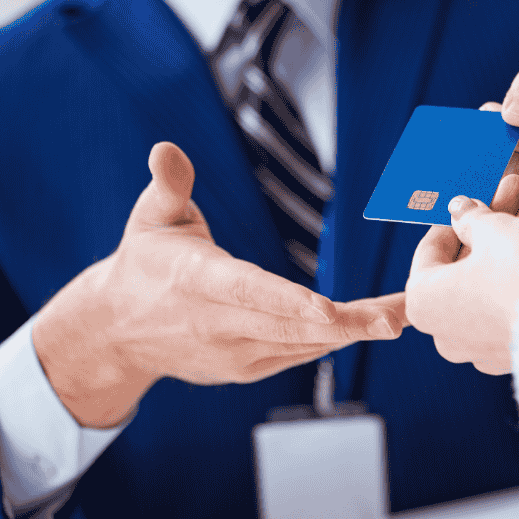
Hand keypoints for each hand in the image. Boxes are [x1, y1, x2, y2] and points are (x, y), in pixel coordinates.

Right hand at [32, 143, 404, 427]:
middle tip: (399, 314)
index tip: (331, 310)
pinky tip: (369, 326)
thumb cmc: (144, 265)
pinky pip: (297, 354)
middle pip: (290, 325)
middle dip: (349, 322)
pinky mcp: (246, 369)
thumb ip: (168, 186)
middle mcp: (217, 324)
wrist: (117, 332)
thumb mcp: (149, 219)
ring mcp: (233, 353)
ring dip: (354, 331)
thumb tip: (166, 149)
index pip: (247, 291)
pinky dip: (332, 341)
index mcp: (196, 281)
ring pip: (302, 344)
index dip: (290, 301)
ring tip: (401, 316)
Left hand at [406, 195, 518, 374]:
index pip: (431, 250)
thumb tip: (460, 211)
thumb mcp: (493, 230)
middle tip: (510, 193)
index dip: (455, 218)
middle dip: (490, 227)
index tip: (474, 200)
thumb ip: (472, 218)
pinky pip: (510, 307)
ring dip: (510, 245)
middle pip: (464, 266)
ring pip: (490, 284)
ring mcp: (480, 349)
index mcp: (421, 302)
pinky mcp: (513, 356)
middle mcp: (444, 333)